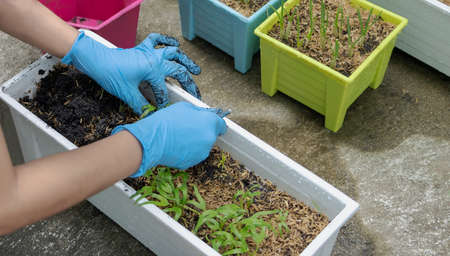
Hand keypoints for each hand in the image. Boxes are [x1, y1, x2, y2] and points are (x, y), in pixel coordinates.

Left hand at [61, 32, 200, 113]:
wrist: (95, 59)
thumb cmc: (110, 74)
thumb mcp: (126, 93)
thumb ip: (140, 104)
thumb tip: (148, 114)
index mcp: (152, 70)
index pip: (164, 90)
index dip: (164, 102)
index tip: (164, 111)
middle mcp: (155, 59)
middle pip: (178, 71)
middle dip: (189, 83)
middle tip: (195, 93)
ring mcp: (150, 52)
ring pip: (174, 53)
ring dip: (186, 61)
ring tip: (195, 70)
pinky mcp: (142, 49)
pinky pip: (157, 40)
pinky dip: (167, 40)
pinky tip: (175, 44)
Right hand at [112, 102, 226, 176]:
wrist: (152, 140)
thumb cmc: (166, 121)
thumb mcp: (184, 107)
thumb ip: (198, 112)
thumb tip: (203, 114)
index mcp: (210, 123)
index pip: (221, 124)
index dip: (216, 122)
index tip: (211, 122)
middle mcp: (209, 139)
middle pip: (211, 135)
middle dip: (202, 131)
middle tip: (187, 126)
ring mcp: (202, 152)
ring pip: (202, 145)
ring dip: (195, 141)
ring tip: (179, 135)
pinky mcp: (192, 162)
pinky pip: (193, 154)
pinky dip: (187, 150)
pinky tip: (175, 145)